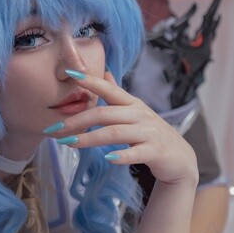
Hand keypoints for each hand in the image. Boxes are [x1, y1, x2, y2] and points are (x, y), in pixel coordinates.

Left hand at [44, 69, 197, 185]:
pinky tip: (107, 159)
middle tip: (53, 129)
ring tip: (69, 143)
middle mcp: (140, 115)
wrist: (180, 160)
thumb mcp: (135, 111)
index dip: (91, 80)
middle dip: (77, 120)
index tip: (70, 74)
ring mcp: (149, 133)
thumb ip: (118, 95)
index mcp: (132, 104)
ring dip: (89, 138)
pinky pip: (136, 152)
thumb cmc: (151, 135)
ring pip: (115, 133)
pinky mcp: (156, 152)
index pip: (109, 89)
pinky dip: (121, 156)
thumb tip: (105, 72)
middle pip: (104, 113)